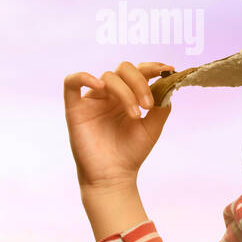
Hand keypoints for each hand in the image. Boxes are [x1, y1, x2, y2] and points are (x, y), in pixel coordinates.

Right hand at [64, 61, 174, 192]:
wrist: (113, 175)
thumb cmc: (131, 152)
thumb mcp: (153, 127)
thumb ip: (162, 105)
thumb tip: (169, 84)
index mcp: (128, 95)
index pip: (138, 72)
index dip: (152, 67)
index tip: (169, 70)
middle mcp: (110, 94)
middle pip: (123, 69)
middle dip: (140, 82)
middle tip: (148, 105)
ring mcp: (93, 99)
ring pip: (107, 77)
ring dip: (126, 92)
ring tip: (136, 115)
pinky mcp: (75, 108)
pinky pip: (71, 82)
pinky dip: (84, 77)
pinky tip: (101, 86)